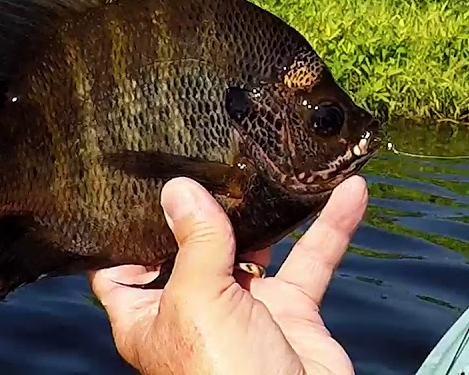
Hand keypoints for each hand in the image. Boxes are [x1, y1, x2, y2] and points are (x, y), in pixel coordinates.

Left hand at [88, 176, 367, 374]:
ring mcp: (247, 308)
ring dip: (272, 209)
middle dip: (208, 203)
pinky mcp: (293, 311)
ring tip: (278, 162)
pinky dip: (333, 227)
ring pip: (259, 245)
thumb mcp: (197, 301)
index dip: (123, 231)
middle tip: (215, 153)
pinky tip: (348, 192)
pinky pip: (314, 260)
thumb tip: (181, 191)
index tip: (133, 183)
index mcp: (150, 315)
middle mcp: (195, 308)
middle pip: (194, 245)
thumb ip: (194, 243)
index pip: (120, 268)